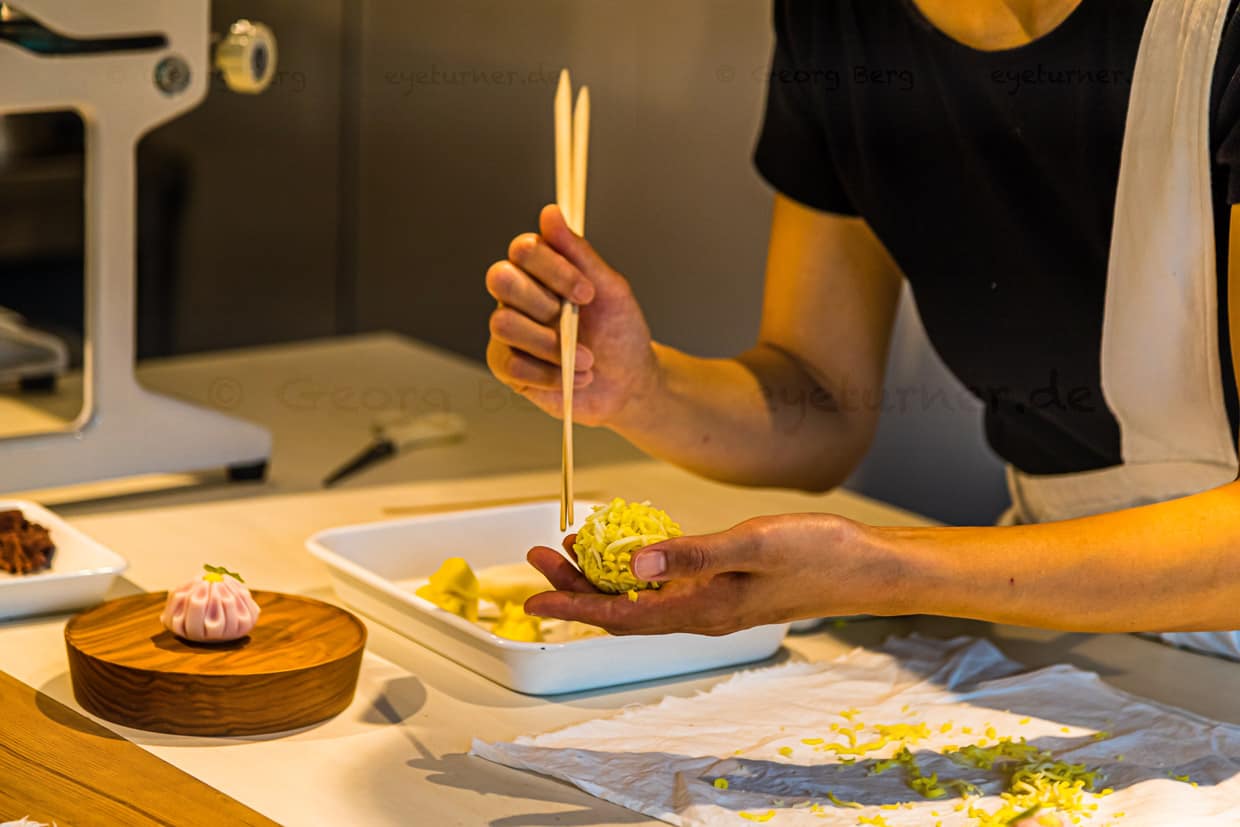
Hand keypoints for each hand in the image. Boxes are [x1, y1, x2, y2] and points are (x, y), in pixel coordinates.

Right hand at [485, 204, 660, 426]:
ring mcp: (509, 330)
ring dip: (551, 345)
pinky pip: (510, 364)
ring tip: (586, 360)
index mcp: (540, 270)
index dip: (554, 270)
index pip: (523, 250)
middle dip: (544, 303)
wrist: (627, 381)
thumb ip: (579, 252)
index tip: (588, 293)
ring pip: (503, 323)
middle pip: (500, 279)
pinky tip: (574, 377)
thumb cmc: (618, 331)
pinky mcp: (506, 365)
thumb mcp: (610, 289)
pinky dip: (548, 374)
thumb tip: (550, 212)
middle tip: (577, 322)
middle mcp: (518, 295)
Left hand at [524, 513, 903, 634]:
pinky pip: (669, 586)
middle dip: (577, 586)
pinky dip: (640, 569)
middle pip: (623, 609)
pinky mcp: (728, 587)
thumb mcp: (752, 545)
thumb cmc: (819, 554)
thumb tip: (632, 565)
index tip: (532, 594)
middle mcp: (702, 613)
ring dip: (605, 576)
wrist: (868, 568)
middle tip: (541, 555)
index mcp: (703, 609)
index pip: (621, 615)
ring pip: (643, 598)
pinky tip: (633, 548)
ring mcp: (715, 602)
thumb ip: (691, 555)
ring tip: (573, 547)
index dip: (572, 604)